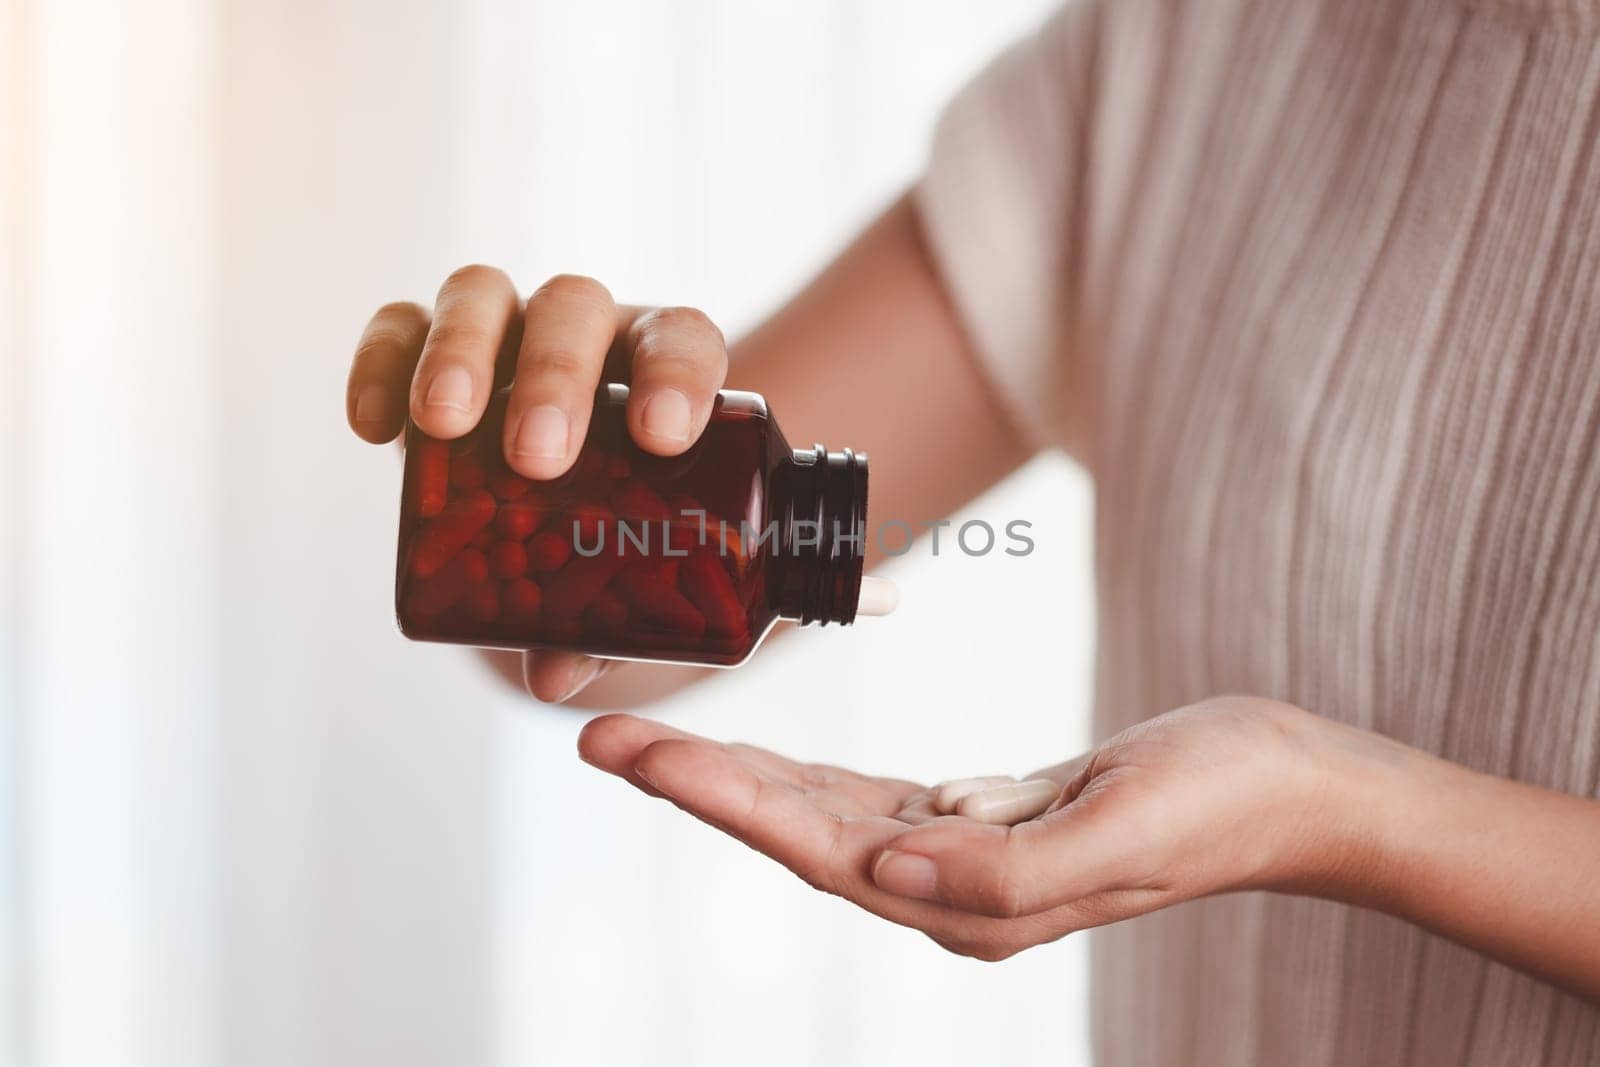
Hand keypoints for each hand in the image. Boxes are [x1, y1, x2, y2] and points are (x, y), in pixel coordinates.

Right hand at [345, 267, 728, 701]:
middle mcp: (589, 335)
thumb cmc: (617, 543)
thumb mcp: (627, 584)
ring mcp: (507, 331)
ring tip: (445, 423)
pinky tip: (373, 427)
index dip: (677, 376)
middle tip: (538, 458)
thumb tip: (551, 676)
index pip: (684, 341)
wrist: (560, 514)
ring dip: (462, 352)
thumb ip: (603, 629)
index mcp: (663, 374)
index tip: (663, 436)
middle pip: (574, 310)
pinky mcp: (428, 348)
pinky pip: (398, 327)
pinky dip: (381, 362)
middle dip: (555, 378)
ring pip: (482, 296)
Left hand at [578, 696, 1363, 959]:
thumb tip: (893, 874)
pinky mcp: (984, 822)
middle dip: (696, 785)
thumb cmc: (1219, 802)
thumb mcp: (1125, 830)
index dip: (720, 800)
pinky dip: (804, 782)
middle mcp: (954, 889)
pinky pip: (870, 803)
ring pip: (820, 819)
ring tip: (649, 744)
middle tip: (600, 737)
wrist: (1288, 789)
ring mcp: (966, 859)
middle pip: (793, 833)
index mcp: (977, 898)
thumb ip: (1008, 869)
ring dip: (733, 782)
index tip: (636, 754)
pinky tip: (761, 768)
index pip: (816, 845)